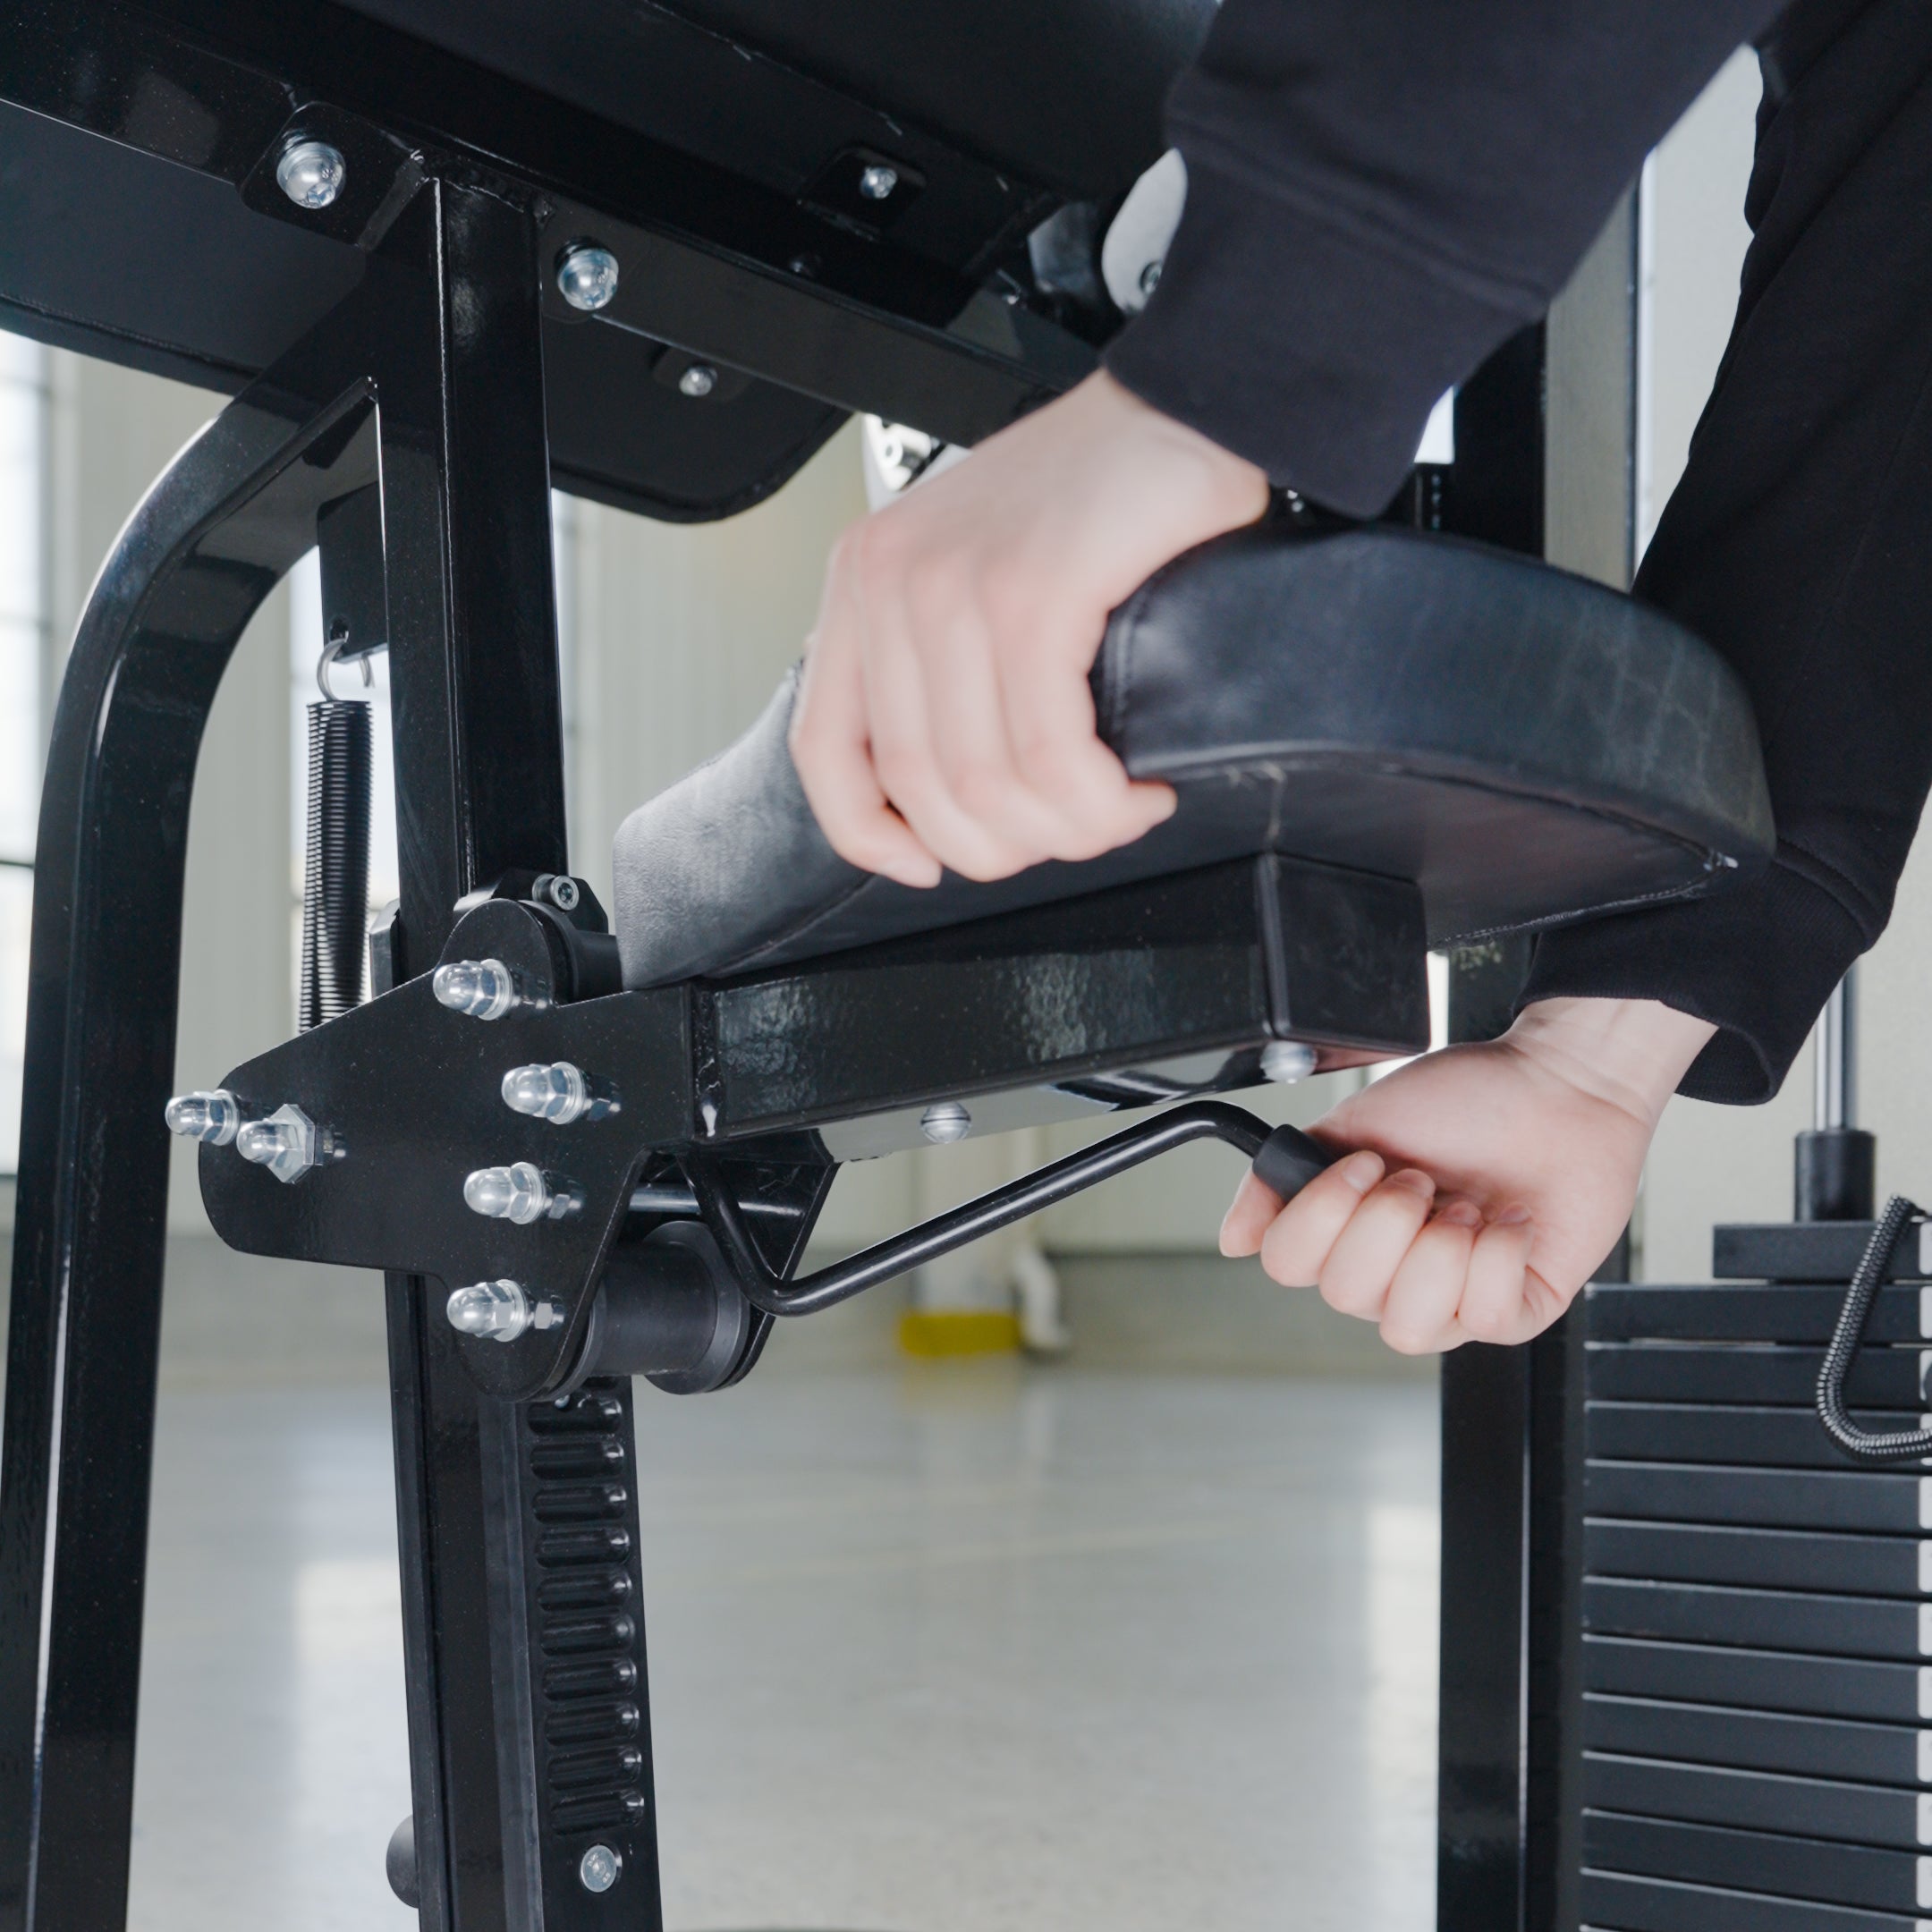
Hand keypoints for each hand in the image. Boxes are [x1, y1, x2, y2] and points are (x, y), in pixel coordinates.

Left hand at [790, 370, 1268, 886]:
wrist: (1181, 408)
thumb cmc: (1097, 491)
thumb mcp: (978, 571)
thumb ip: (942, 662)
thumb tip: (956, 791)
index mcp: (865, 580)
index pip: (823, 749)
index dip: (867, 834)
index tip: (923, 865)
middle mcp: (892, 581)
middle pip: (920, 787)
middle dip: (1006, 844)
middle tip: (1069, 831)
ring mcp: (954, 586)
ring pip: (986, 784)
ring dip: (1068, 829)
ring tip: (1119, 809)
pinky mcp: (1030, 593)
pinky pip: (1049, 754)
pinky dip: (1100, 799)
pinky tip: (1137, 789)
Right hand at [1221, 998, 1715, 1352]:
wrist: (1560, 1086)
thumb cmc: (1470, 1100)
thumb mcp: (1356, 1122)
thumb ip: (1286, 1173)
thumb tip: (1237, 1236)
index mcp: (1348, 1230)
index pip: (1287, 1265)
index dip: (1320, 1216)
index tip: (1362, 1165)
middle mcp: (1393, 1272)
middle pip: (1345, 1293)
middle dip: (1388, 1221)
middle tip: (1422, 1177)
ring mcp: (1452, 1298)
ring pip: (1408, 1326)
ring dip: (1439, 1250)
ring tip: (1467, 1206)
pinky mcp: (1514, 1309)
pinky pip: (1482, 1316)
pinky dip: (1497, 1256)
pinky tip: (1508, 1221)